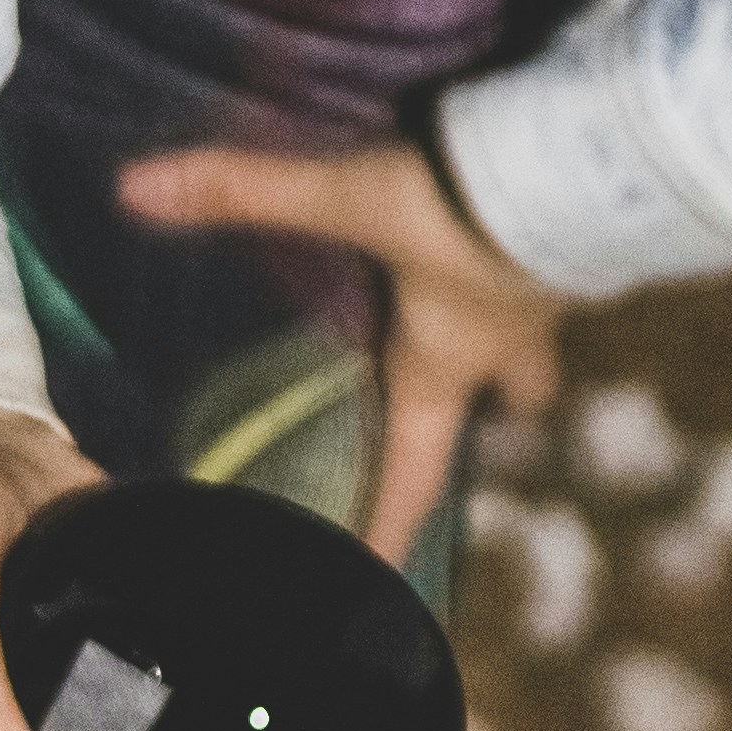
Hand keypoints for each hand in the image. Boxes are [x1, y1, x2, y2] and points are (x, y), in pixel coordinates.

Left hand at [114, 134, 561, 560]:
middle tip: (455, 398)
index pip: (417, 470)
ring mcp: (559, 286)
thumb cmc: (465, 210)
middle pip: (509, 401)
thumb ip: (248, 192)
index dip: (391, 525)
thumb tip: (132, 189)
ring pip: (536, 331)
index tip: (374, 578)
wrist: (598, 152)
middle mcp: (508, 340)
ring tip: (479, 292)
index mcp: (448, 362)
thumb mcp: (351, 199)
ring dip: (511, 323)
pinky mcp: (593, 227)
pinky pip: (562, 260)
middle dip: (486, 406)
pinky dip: (536, 250)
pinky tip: (517, 214)